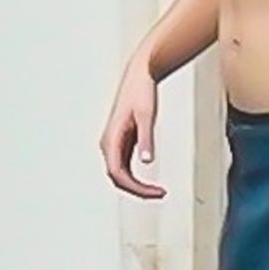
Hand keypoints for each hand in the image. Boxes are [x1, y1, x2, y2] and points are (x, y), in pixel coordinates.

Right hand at [99, 57, 165, 199]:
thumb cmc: (141, 91)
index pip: (118, 174)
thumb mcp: (146, 116)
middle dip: (138, 190)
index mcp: (110, 139)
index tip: (155, 192)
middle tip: (160, 195)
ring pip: (121, 175)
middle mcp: (109, 144)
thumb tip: (146, 160)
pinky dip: (137, 178)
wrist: (140, 74)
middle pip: (118, 179)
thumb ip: (146, 139)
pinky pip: (126, 167)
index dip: (136, 188)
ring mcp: (114, 144)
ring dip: (137, 186)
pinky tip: (151, 182)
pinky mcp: (123, 142)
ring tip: (158, 192)